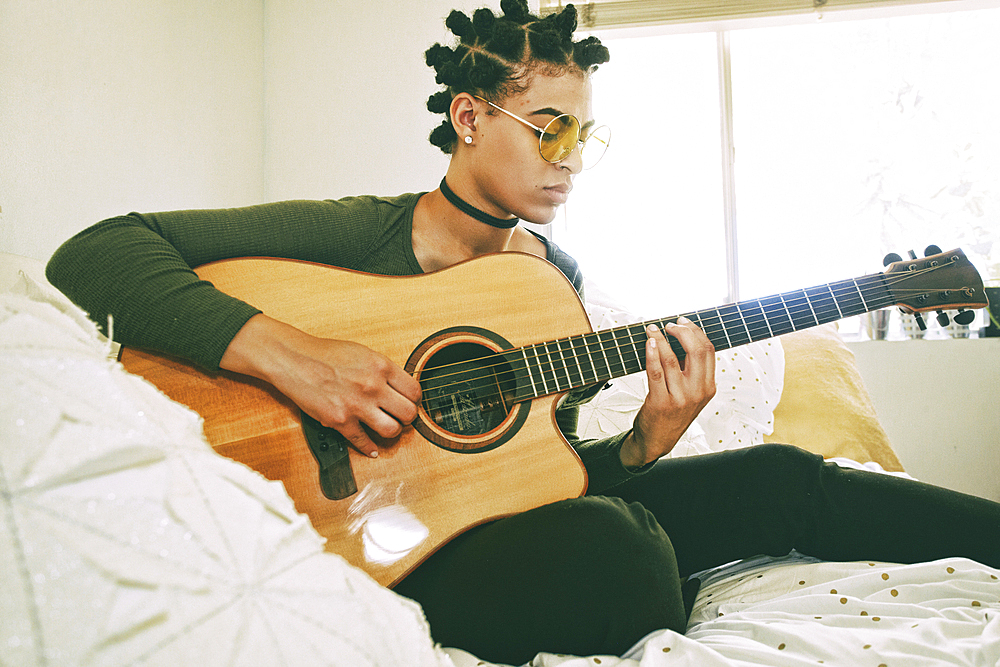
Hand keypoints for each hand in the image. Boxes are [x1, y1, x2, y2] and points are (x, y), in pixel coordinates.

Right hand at [220, 314, 421, 457]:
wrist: (295, 360)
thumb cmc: (326, 354)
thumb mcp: (363, 353)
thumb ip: (383, 370)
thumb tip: (401, 388)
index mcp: (381, 366)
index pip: (414, 391)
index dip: (415, 400)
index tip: (410, 403)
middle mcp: (372, 386)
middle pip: (408, 413)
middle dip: (406, 418)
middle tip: (400, 417)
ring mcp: (357, 405)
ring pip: (391, 431)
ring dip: (391, 432)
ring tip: (386, 428)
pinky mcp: (340, 421)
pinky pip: (363, 442)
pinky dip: (369, 448)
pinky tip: (372, 448)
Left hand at [619, 317, 715, 467]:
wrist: (657, 441)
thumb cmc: (672, 413)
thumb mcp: (691, 394)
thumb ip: (691, 371)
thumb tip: (682, 338)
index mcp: (708, 387)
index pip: (709, 351)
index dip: (696, 332)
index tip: (683, 322)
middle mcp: (697, 392)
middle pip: (696, 351)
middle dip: (682, 331)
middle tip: (670, 324)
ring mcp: (680, 398)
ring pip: (672, 359)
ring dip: (660, 340)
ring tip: (652, 330)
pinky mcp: (661, 402)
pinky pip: (656, 372)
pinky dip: (651, 354)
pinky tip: (648, 343)